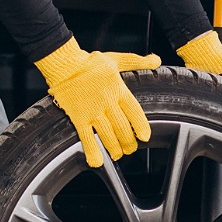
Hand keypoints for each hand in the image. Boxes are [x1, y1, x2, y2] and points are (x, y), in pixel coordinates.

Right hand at [33, 37, 160, 167]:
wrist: (65, 64)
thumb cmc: (89, 62)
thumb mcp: (116, 59)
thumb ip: (136, 61)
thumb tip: (156, 60)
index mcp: (118, 90)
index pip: (135, 112)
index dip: (141, 126)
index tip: (145, 137)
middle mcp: (107, 103)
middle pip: (123, 128)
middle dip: (128, 142)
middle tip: (130, 149)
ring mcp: (92, 112)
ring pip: (108, 136)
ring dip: (115, 148)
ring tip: (118, 155)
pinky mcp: (78, 117)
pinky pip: (86, 137)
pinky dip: (92, 151)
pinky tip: (97, 161)